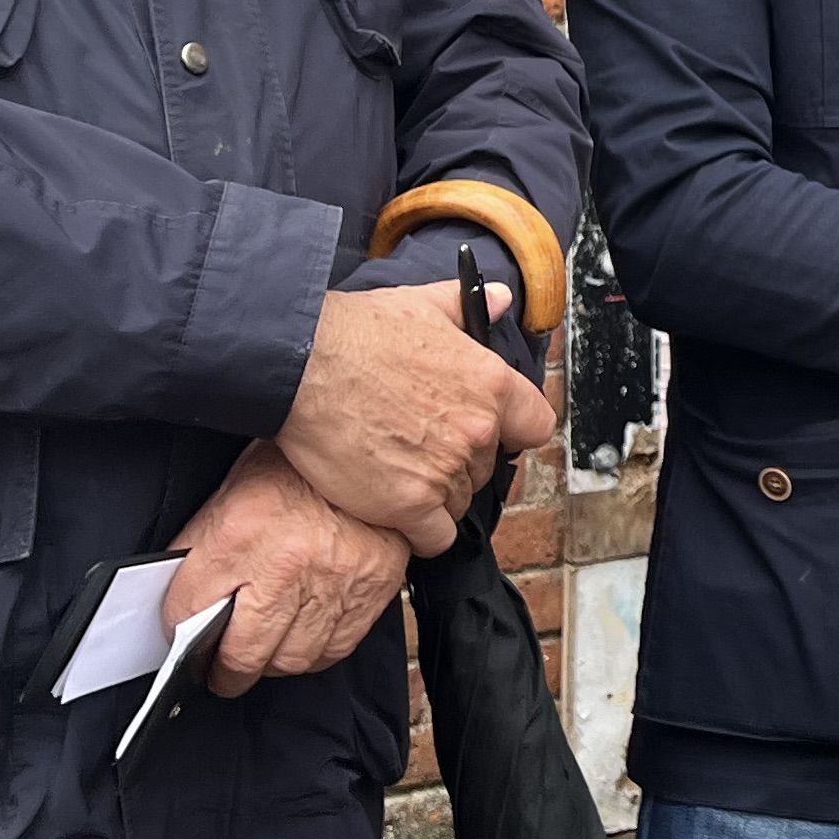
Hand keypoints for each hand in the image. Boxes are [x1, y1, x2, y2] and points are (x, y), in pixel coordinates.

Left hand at [172, 440, 413, 696]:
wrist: (365, 438)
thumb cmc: (291, 468)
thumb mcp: (229, 497)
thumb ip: (201, 552)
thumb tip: (181, 605)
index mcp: (240, 533)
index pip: (189, 613)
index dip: (178, 632)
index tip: (183, 639)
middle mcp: (288, 563)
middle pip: (245, 654)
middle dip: (228, 671)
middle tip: (224, 671)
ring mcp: (336, 579)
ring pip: (293, 659)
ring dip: (274, 663)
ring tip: (267, 649)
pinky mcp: (374, 587)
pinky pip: (337, 647)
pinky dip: (316, 651)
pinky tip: (305, 636)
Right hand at [275, 281, 554, 554]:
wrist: (302, 364)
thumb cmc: (357, 332)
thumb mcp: (423, 304)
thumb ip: (468, 308)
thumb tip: (499, 299)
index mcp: (491, 384)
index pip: (535, 426)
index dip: (511, 431)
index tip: (489, 431)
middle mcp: (478, 431)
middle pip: (487, 468)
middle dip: (458, 461)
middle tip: (416, 445)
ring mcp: (445, 471)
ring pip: (458, 502)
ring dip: (433, 495)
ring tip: (394, 471)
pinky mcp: (408, 505)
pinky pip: (434, 538)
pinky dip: (418, 532)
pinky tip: (394, 511)